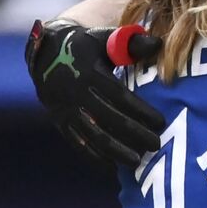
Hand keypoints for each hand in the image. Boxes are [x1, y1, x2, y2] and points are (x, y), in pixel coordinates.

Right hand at [25, 19, 165, 165]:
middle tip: (156, 144)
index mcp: (88, 72)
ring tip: (138, 162)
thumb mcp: (105, 38)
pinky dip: (94, 158)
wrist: (45, 53)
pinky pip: (77, 143)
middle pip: (108, 118)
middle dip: (134, 134)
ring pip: (92, 135)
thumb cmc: (86, 46)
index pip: (118, 96)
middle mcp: (74, 93)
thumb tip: (158, 44)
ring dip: (115, 151)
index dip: (140, 110)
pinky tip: (113, 169)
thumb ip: (132, 43)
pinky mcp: (59, 122)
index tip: (161, 122)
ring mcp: (65, 110)